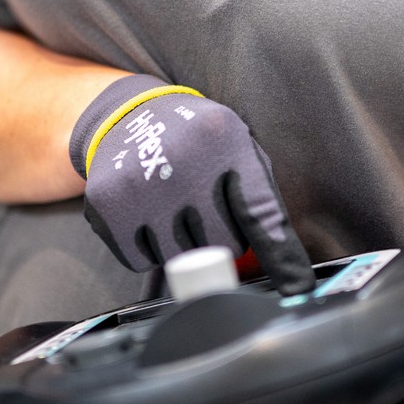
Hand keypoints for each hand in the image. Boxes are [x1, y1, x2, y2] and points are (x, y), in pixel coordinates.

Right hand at [70, 75, 314, 294]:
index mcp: (222, 138)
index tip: (296, 286)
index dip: (281, 253)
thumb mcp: (234, 145)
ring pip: (182, 258)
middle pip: (224, 245)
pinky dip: (147, 248)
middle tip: (204, 207)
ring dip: (183, 244)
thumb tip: (284, 264)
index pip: (259, 210)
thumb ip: (258, 194)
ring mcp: (140, 185)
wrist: (124, 117)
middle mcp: (181, 161)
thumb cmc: (193, 140)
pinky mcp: (107, 205)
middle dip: (221, 236)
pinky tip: (146, 215)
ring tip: (172, 206)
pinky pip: (141, 260)